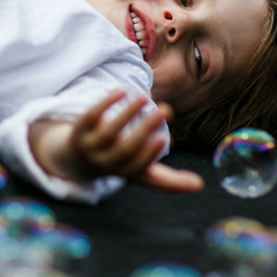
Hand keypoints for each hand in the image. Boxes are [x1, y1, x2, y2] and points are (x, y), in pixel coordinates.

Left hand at [66, 90, 203, 192]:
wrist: (77, 158)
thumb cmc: (121, 163)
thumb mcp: (143, 173)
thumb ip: (169, 181)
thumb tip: (200, 186)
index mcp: (124, 173)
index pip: (137, 167)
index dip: (148, 155)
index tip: (163, 140)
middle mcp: (105, 163)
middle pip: (124, 149)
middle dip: (144, 130)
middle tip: (165, 110)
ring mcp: (90, 147)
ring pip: (108, 132)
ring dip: (126, 114)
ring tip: (143, 97)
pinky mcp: (79, 130)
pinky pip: (90, 116)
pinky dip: (104, 104)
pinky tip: (121, 91)